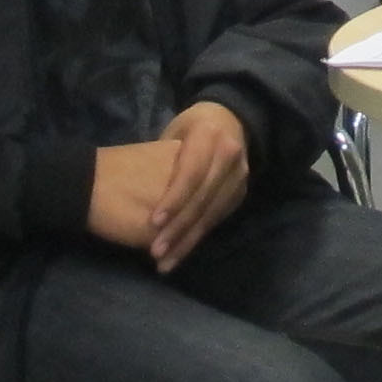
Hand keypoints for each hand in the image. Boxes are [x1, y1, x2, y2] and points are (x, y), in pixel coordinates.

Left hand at [89, 102, 250, 271]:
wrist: (230, 120)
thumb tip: (140, 192)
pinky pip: (219, 218)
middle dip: (179, 228)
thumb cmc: (190, 128)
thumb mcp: (174, 132)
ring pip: (213, 213)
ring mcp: (240, 174)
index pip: (191, 173)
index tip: (154, 223)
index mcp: (209, 135)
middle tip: (156, 252)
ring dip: (189, 240)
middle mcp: (229, 155)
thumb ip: (164, 158)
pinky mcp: (241, 191)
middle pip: (203, 198)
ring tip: (166, 261)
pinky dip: (198, 237)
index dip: (174, 199)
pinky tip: (181, 252)